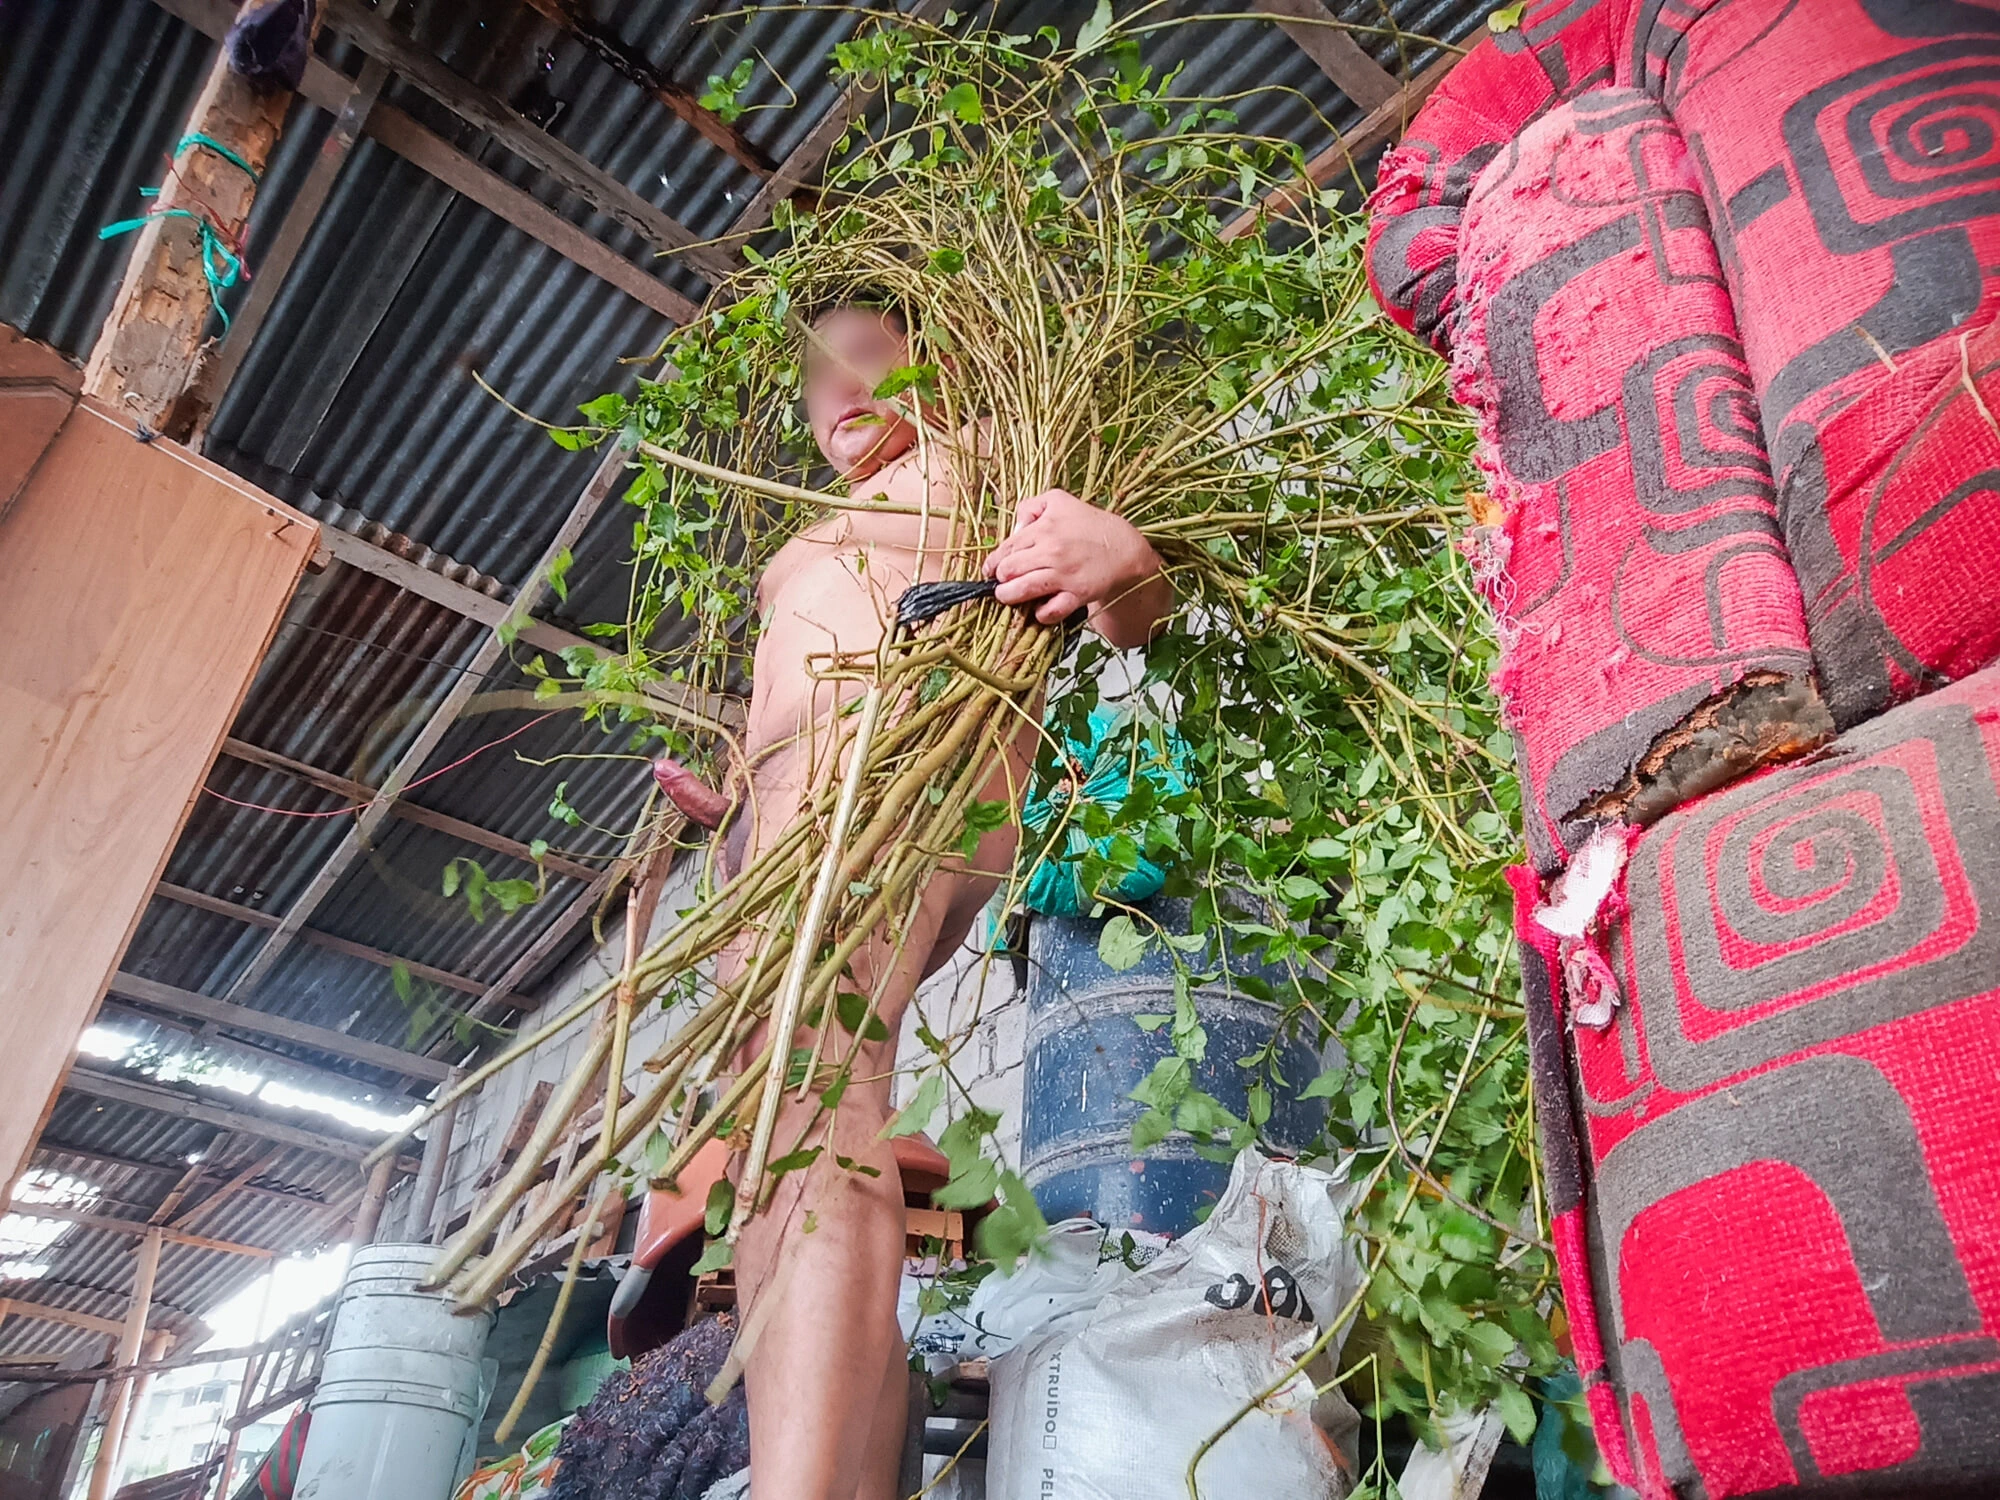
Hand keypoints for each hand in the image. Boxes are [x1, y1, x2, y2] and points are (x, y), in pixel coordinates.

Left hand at [984, 487, 1170, 646]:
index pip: (1007, 548)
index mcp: (1044, 527)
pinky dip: (1040, 613)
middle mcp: (1051, 551)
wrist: (1123, 548)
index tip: (992, 569)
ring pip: (1022, 590)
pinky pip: (1050, 611)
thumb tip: (1014, 530)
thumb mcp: (1058, 500)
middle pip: (1008, 570)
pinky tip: (1038, 609)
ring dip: (1009, 596)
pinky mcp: (1076, 594)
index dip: (994, 561)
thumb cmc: (1089, 525)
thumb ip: (1030, 507)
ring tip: (1008, 596)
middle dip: (1001, 578)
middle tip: (1003, 580)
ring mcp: (1063, 574)